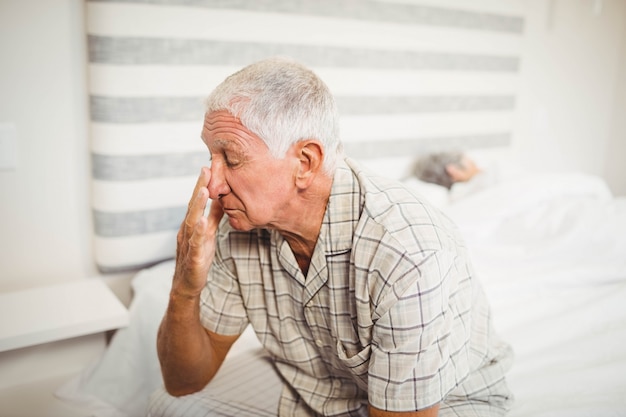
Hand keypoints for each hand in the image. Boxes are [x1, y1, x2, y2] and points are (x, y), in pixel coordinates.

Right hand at [173, 167, 223, 297]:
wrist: (187, 285)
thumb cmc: (198, 258)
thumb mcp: (208, 234)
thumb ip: (214, 217)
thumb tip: (222, 199)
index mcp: (192, 224)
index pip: (197, 201)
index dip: (202, 184)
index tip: (208, 166)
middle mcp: (187, 231)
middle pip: (193, 206)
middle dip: (199, 188)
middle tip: (205, 169)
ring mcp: (189, 244)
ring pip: (192, 221)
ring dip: (197, 205)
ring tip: (204, 191)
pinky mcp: (194, 258)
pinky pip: (196, 243)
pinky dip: (199, 232)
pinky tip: (203, 222)